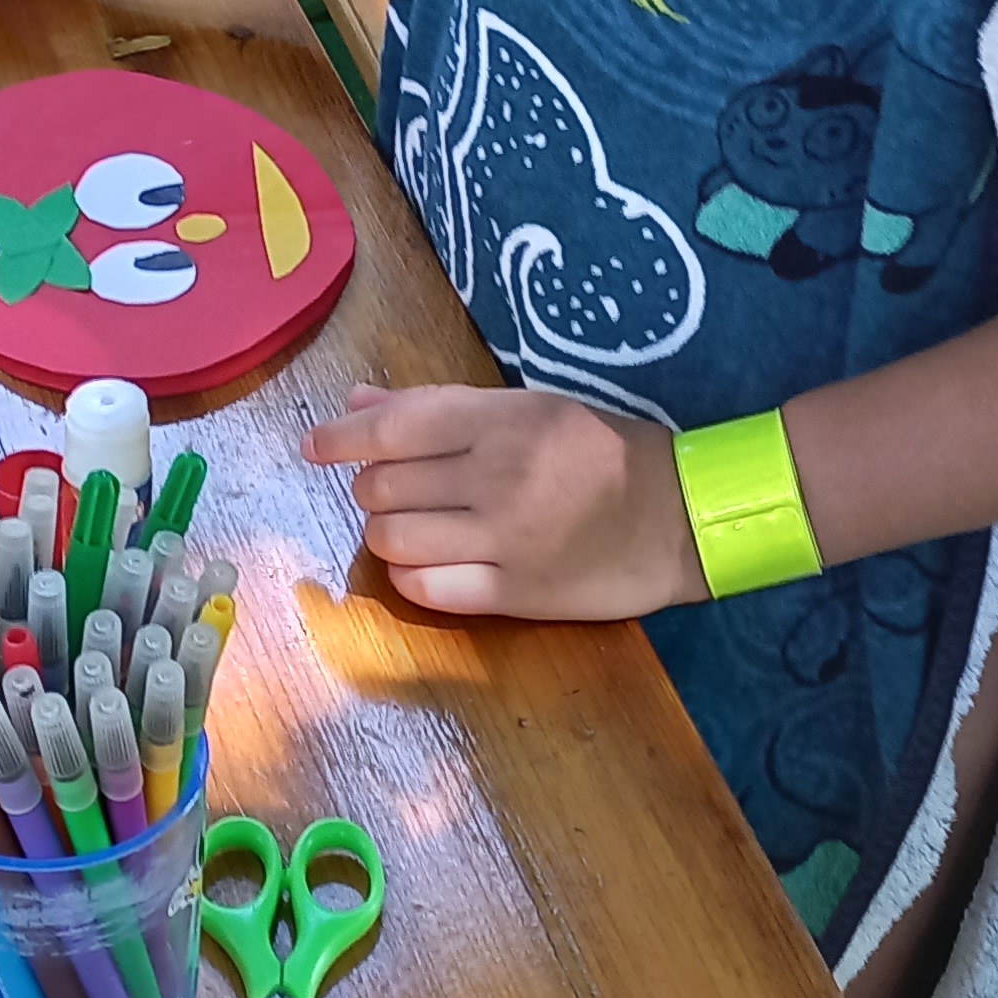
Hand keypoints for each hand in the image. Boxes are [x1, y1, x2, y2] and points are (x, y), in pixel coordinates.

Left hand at [304, 384, 707, 622]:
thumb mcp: (532, 408)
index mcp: (503, 420)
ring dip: (385, 532)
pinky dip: (411, 576)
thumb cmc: (606, 452)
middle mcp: (497, 476)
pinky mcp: (515, 592)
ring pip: (394, 539)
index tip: (314, 447)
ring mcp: (504, 539)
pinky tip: (426, 564)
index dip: (341, 438)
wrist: (682, 517)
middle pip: (385, 486)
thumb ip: (441, 407)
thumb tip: (360, 404)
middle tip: (393, 490)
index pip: (394, 428)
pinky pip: (428, 589)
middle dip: (371, 489)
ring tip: (409, 526)